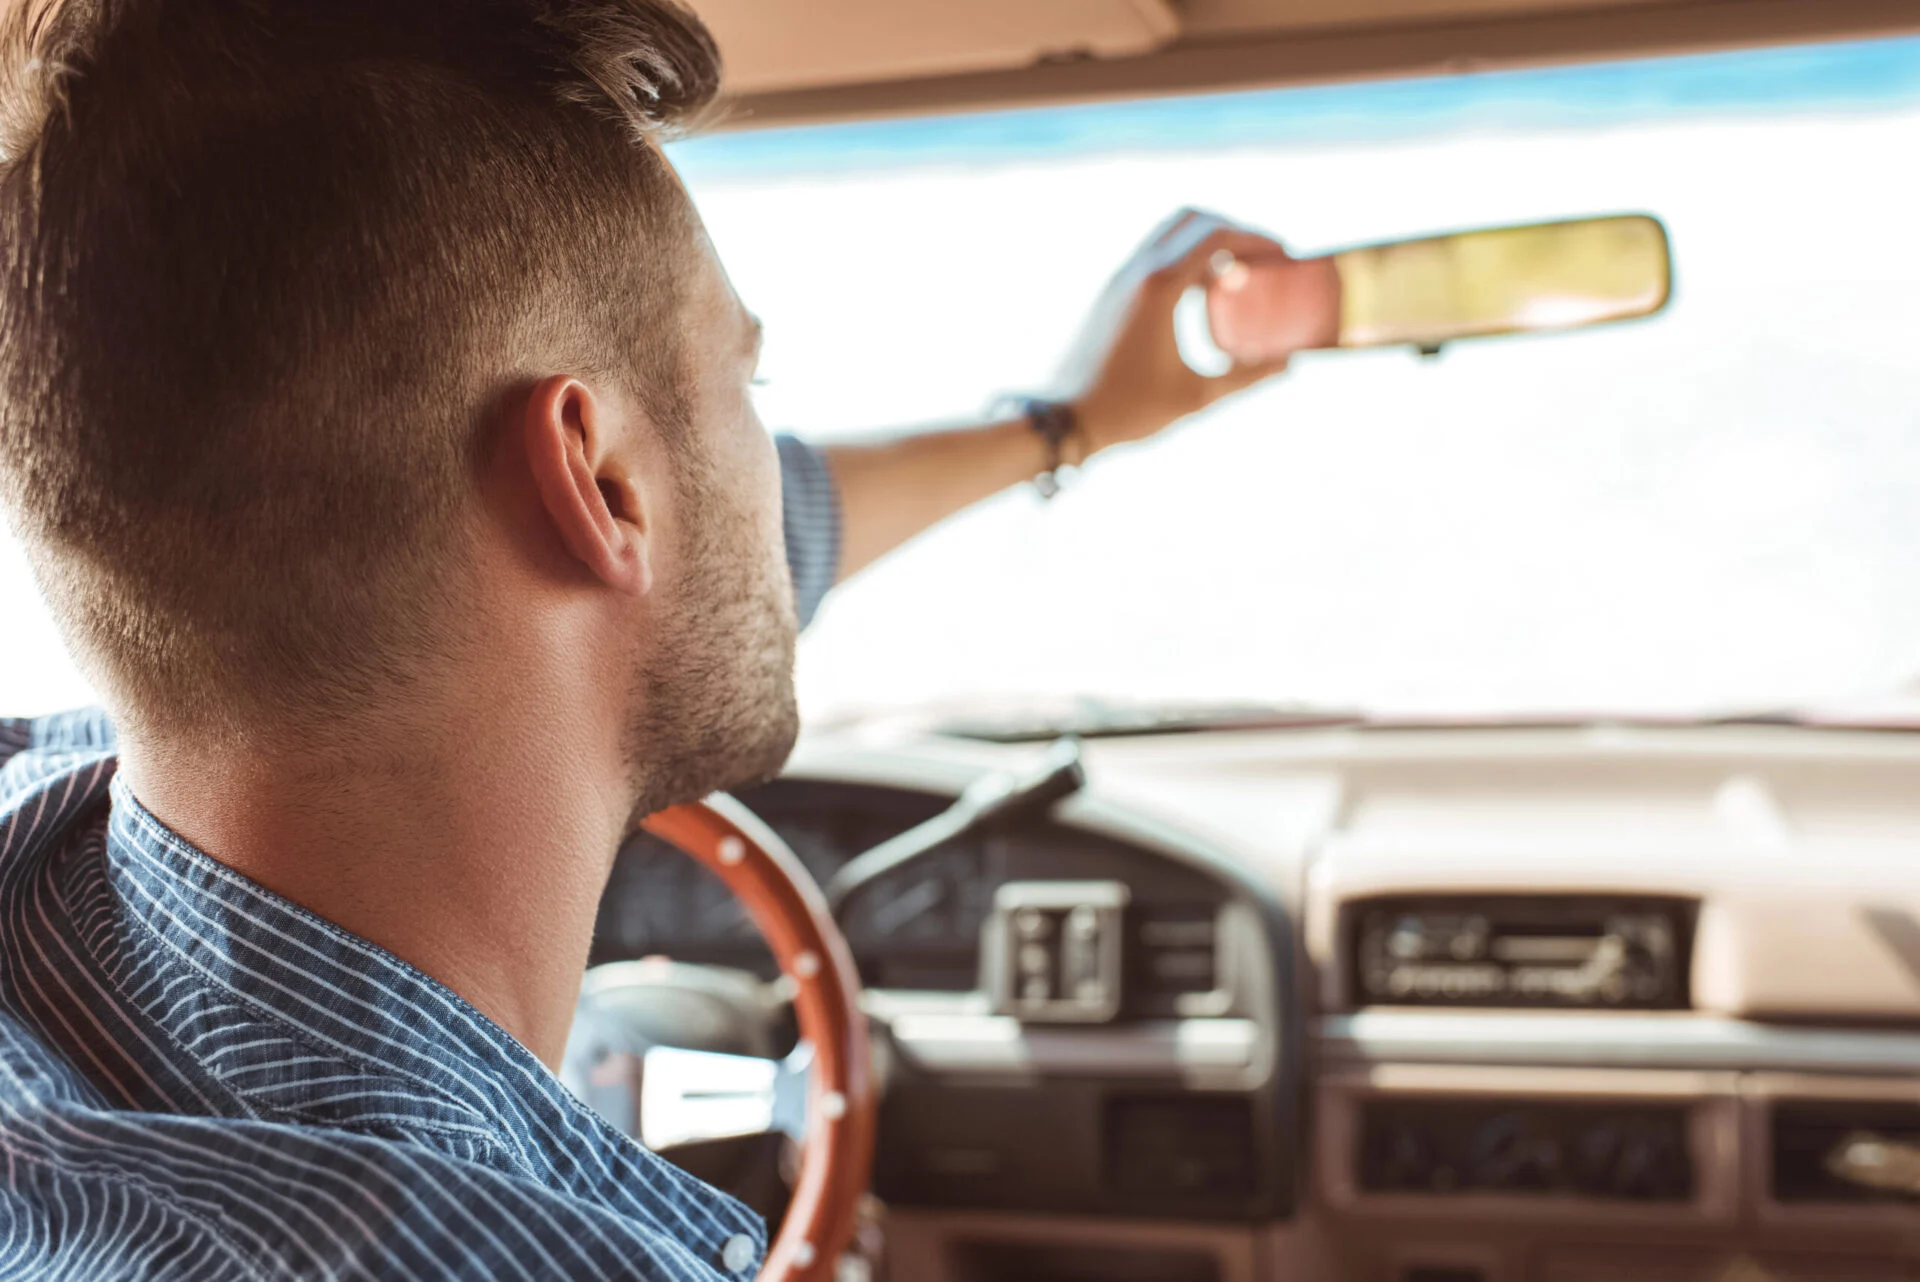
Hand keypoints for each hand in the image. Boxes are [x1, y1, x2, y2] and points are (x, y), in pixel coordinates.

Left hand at [1055, 208, 1299, 458]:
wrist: (1064, 418)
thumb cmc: (1128, 410)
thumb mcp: (1197, 397)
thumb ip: (1246, 377)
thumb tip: (1287, 365)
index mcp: (1160, 286)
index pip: (1217, 233)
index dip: (1257, 238)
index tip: (1283, 257)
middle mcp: (1137, 271)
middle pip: (1195, 219)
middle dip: (1235, 231)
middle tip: (1262, 261)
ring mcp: (1119, 278)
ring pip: (1171, 233)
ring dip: (1207, 244)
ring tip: (1236, 280)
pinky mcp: (1110, 291)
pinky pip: (1154, 256)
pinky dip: (1185, 260)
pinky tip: (1202, 298)